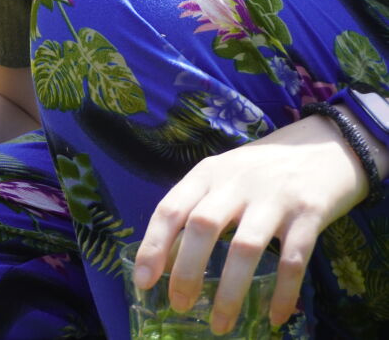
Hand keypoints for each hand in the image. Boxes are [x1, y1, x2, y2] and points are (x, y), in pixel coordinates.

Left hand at [131, 115, 366, 332]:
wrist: (324, 145)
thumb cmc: (262, 170)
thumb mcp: (222, 179)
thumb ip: (196, 210)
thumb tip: (165, 260)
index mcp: (207, 174)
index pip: (170, 208)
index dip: (153, 245)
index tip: (143, 280)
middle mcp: (236, 183)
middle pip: (203, 227)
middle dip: (187, 270)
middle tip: (180, 305)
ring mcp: (274, 198)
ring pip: (245, 247)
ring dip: (230, 290)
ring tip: (220, 324)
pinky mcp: (309, 213)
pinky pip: (294, 259)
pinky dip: (283, 291)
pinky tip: (275, 317)